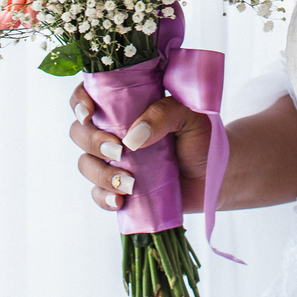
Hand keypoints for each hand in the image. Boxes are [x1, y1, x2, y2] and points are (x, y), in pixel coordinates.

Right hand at [68, 82, 212, 212]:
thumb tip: (133, 138)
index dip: (80, 102)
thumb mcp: (190, 116)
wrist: (217, 175)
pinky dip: (104, 198)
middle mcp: (113, 131)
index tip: (89, 113)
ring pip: (86, 164)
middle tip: (118, 151)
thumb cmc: (202, 138)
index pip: (90, 95)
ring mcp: (114, 162)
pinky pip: (98, 194)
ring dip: (101, 174)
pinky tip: (121, 201)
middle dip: (91, 142)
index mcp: (126, 105)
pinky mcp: (120, 188)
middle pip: (79, 132)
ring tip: (130, 184)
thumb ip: (164, 114)